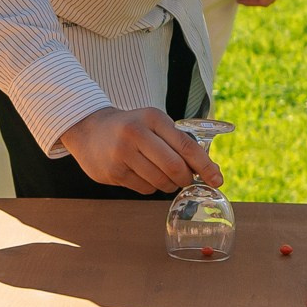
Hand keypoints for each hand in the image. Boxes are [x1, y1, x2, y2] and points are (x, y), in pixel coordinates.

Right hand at [58, 106, 220, 192]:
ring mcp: (122, 154)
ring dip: (169, 185)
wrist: (89, 129)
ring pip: (160, 181)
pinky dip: (151, 187)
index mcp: (152, 117)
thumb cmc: (131, 127)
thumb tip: (210, 170)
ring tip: (164, 176)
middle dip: (186, 178)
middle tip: (186, 180)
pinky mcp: (113, 172)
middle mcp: (136, 133)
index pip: (185, 145)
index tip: (217, 179)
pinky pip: (145, 189)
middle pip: (174, 167)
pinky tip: (144, 175)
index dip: (204, 165)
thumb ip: (178, 142)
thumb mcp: (153, 123)